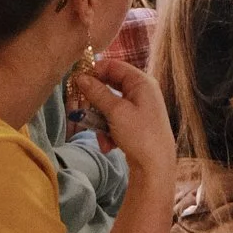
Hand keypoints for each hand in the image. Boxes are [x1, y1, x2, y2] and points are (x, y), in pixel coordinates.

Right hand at [70, 57, 175, 179]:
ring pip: (109, 106)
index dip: (94, 71)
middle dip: (94, 101)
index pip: (113, 66)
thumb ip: (97, 92)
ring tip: (101, 137)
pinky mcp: (135, 123)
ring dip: (100, 121)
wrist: (156, 167)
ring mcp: (139, 108)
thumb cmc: (140, 134)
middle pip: (109, 86)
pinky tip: (109, 145)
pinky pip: (115, 120)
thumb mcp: (115, 111)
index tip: (76, 81)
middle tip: (81, 109)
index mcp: (141, 82)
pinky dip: (108, 131)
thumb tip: (81, 77)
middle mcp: (142, 91)